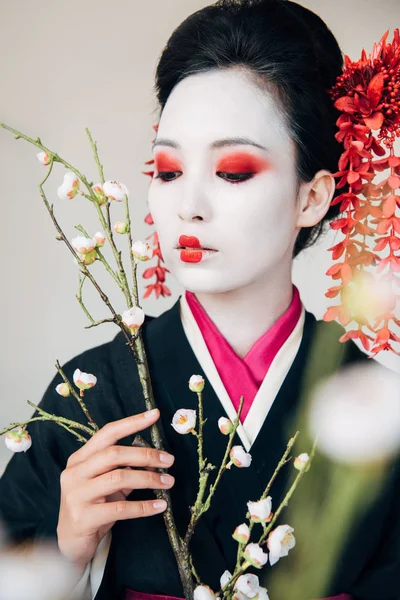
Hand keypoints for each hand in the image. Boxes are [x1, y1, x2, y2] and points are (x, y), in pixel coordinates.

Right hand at [57, 408, 174, 572]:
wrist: (70, 542)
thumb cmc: (93, 506)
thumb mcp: (110, 484)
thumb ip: (128, 469)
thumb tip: (157, 458)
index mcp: (80, 458)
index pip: (107, 433)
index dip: (131, 422)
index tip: (155, 415)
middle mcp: (75, 472)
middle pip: (114, 454)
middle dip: (145, 454)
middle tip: (169, 460)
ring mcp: (76, 494)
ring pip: (118, 478)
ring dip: (148, 479)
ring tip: (168, 482)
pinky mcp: (83, 518)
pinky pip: (120, 508)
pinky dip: (143, 506)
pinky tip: (160, 506)